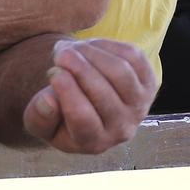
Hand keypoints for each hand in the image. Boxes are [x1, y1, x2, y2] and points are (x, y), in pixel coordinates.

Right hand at [22, 39, 155, 153]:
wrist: (90, 107)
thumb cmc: (60, 115)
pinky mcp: (150, 83)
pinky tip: (90, 46)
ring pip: (120, 73)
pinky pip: (133, 58)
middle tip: (60, 52)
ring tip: (72, 47)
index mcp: (93, 143)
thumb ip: (40, 116)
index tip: (54, 72)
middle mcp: (121, 129)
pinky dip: (109, 46)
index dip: (68, 93)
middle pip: (103, 93)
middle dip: (79, 67)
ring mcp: (140, 106)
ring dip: (94, 53)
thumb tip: (50, 99)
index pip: (83, 120)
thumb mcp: (40, 121)